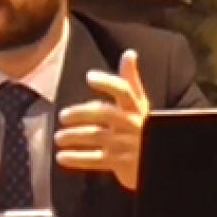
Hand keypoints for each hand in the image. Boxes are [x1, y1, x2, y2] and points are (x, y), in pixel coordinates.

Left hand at [55, 49, 149, 190]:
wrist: (158, 157)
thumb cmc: (142, 126)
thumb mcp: (140, 103)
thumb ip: (130, 80)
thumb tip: (129, 54)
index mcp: (135, 107)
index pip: (123, 91)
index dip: (107, 83)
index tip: (90, 77)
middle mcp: (130, 124)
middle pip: (104, 114)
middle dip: (81, 113)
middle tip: (63, 116)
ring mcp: (124, 144)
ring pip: (96, 137)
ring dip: (74, 136)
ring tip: (59, 137)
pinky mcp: (118, 163)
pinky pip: (94, 160)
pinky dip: (76, 159)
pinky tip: (62, 157)